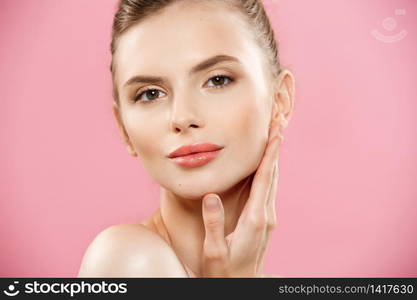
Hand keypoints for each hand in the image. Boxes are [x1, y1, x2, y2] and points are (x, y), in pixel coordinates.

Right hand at [200, 116, 282, 276]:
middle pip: (273, 175)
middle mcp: (265, 216)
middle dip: (276, 148)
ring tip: (275, 137)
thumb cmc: (225, 271)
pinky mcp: (264, 221)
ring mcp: (267, 218)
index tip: (276, 133)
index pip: (264, 180)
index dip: (270, 155)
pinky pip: (268, 190)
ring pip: (273, 181)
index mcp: (255, 219)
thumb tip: (211, 196)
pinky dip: (269, 172)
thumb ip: (213, 223)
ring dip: (274, 158)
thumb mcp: (214, 250)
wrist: (241, 286)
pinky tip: (266, 165)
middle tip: (279, 124)